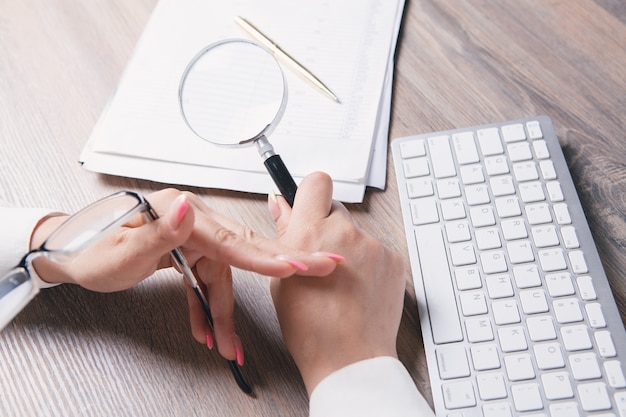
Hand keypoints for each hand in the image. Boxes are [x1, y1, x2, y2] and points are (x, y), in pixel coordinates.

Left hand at [29, 188, 340, 361]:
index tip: (297, 264)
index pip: (231, 239)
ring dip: (224, 313)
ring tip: (228, 346)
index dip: (267, 256)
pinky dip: (207, 307)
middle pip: (242, 250)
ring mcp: (191, 235)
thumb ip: (160, 233)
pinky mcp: (187, 251)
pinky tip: (206, 329)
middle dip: (280, 265)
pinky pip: (206, 281)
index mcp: (178, 212)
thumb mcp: (120, 251)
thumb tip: (190, 211)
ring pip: (223, 277)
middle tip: (321, 266)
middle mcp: (191, 219)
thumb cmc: (89, 251)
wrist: (70, 254)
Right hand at [268, 172, 408, 394]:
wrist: (349, 358)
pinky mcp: (393, 260)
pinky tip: (358, 290)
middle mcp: (345, 232)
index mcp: (310, 233)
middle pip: (336, 209)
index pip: (317, 182)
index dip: (311, 193)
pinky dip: (368, 265)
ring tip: (340, 284)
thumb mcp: (283, 280)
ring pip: (356, 233)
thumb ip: (285, 236)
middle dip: (327, 226)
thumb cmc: (311, 328)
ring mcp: (374, 246)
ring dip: (348, 249)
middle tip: (320, 258)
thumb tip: (281, 206)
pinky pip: (376, 251)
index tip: (309, 207)